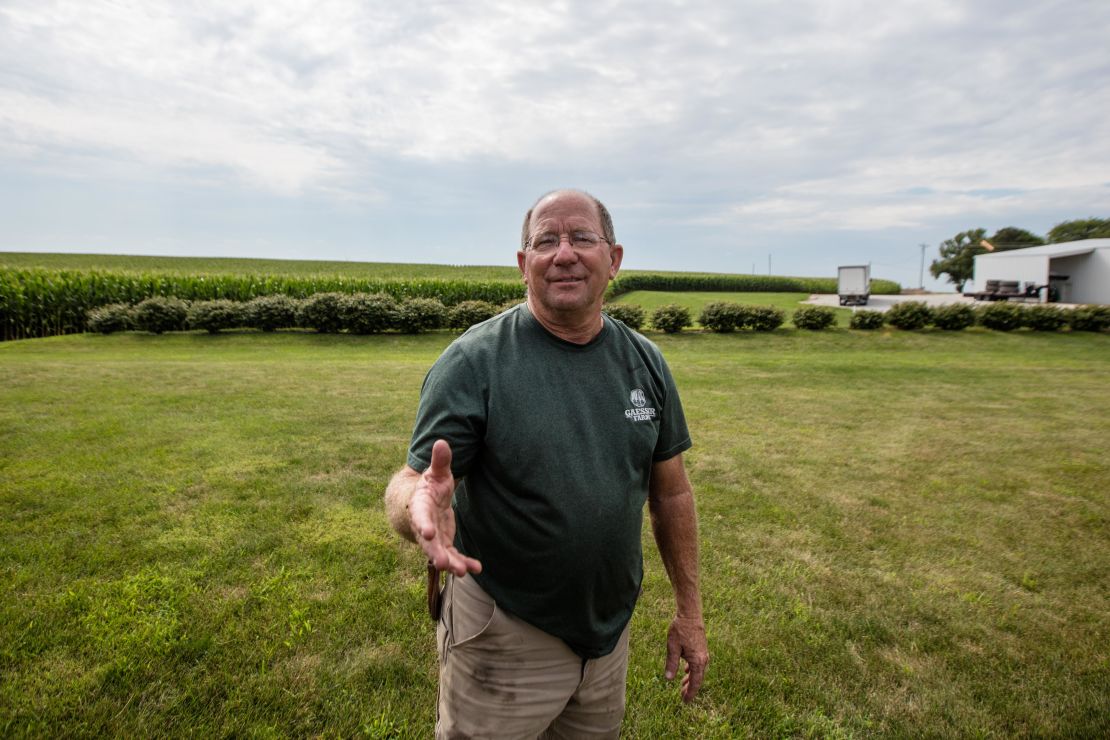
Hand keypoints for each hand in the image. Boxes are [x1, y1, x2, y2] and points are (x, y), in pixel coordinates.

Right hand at [409, 439, 481, 576]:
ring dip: (451, 563)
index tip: (429, 533)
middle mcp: (424, 525)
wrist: (424, 501)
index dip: (424, 525)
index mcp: (420, 506)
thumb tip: (441, 441)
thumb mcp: (436, 472)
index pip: (419, 516)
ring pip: (440, 553)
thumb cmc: (430, 484)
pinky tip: (477, 568)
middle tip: (442, 563)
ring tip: (463, 571)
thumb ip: (440, 461)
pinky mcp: (444, 544)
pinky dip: (464, 562)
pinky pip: (453, 556)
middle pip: (428, 542)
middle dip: (435, 553)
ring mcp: (434, 537)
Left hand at [665, 615, 708, 702]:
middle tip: (682, 697)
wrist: (690, 615)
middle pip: (698, 678)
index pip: (695, 682)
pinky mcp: (701, 649)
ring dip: (691, 679)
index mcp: (697, 661)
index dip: (690, 693)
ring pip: (698, 671)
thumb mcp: (672, 647)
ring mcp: (704, 654)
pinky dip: (692, 670)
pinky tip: (686, 671)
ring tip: (682, 686)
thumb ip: (671, 664)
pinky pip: (698, 664)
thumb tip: (668, 679)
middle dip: (690, 688)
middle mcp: (703, 659)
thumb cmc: (680, 630)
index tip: (685, 701)